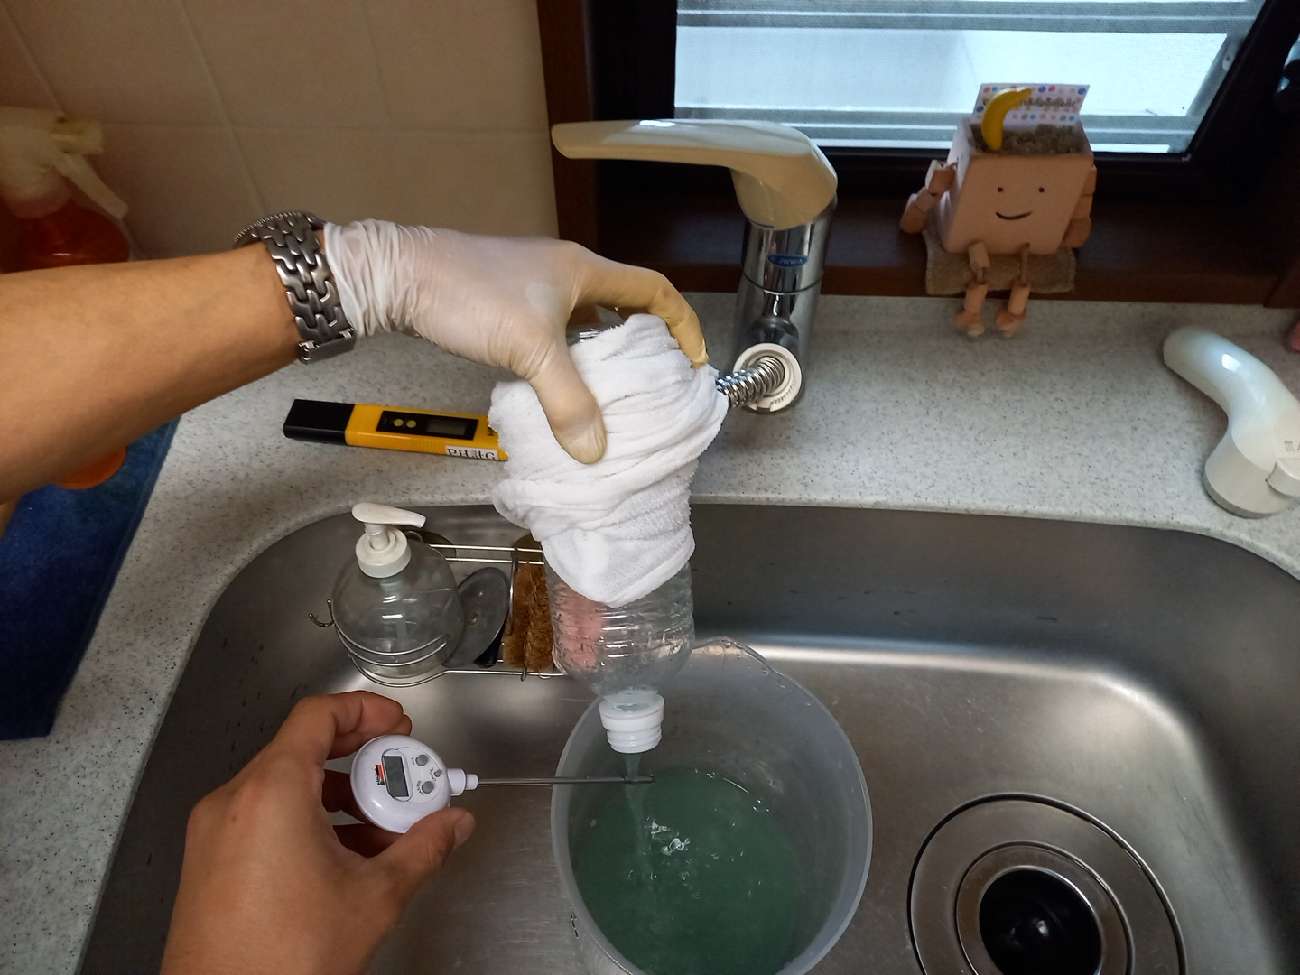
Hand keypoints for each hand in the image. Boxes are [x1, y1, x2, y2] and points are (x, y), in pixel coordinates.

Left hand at [162, 692, 473, 974]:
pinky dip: (306, 820)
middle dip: (361, 758)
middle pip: (303, 747)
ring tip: (382, 828)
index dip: (364, 709)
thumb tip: (452, 825)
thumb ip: (423, 848)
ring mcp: (215, 832)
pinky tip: (343, 858)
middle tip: (401, 772)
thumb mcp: (374, 896)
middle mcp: (234, 801)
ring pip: (284, 786)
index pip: (317, 715)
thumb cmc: (281, 960)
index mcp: (272, 792)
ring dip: (338, 795)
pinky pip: (263, 817)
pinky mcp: (209, 861)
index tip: (396, 723)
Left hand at [324, 221, 707, 463]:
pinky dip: (567, 361)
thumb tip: (596, 451)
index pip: (654, 290)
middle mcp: (565, 273)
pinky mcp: (507, 303)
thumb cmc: (471, 297)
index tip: (693, 361)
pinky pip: (555, 334)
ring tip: (612, 398)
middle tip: (654, 387)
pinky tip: (560, 391)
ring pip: (586, 324)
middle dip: (644, 346)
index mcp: (583, 270)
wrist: (398, 276)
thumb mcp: (529, 350)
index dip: (681, 324)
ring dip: (602, 357)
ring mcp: (534, 287)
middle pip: (623, 307)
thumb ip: (567, 401)